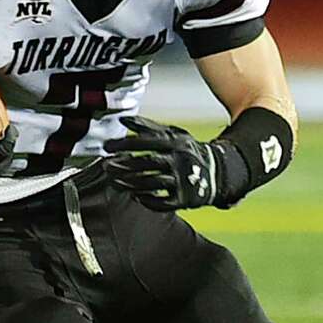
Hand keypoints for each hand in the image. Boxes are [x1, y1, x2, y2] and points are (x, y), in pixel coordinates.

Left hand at [103, 116, 222, 209]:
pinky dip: (148, 201)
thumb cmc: (186, 150)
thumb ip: (147, 127)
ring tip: (114, 181)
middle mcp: (180, 161)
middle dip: (124, 165)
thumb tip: (123, 119)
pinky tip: (135, 196)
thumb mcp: (172, 133)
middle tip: (106, 166)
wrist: (216, 171)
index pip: (147, 141)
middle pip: (148, 163)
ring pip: (153, 183)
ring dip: (130, 183)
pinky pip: (164, 203)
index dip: (125, 143)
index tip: (107, 146)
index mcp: (176, 143)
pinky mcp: (185, 199)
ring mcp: (183, 181)